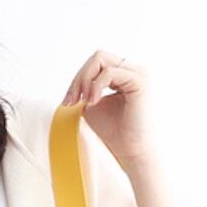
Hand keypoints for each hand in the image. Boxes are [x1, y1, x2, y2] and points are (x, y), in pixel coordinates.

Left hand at [61, 50, 156, 170]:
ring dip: (84, 80)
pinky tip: (93, 102)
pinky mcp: (139, 80)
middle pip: (97, 57)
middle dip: (78, 78)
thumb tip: (74, 81)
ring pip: (100, 59)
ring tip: (83, 102)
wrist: (130, 149)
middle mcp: (132, 70)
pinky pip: (109, 73)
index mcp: (123, 74)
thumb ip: (85, 89)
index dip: (77, 80)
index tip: (67, 102)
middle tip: (72, 101)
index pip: (95, 64)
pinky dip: (95, 86)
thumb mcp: (92, 105)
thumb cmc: (113, 131)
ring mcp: (137, 73)